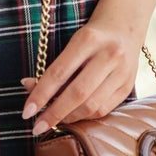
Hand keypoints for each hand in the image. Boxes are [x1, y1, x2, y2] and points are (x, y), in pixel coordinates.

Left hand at [19, 11, 139, 133]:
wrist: (125, 29)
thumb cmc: (90, 39)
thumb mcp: (71, 44)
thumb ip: (52, 67)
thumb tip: (27, 87)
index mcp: (89, 39)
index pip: (59, 73)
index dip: (41, 95)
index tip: (26, 112)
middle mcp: (109, 55)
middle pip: (77, 93)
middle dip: (54, 113)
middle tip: (37, 127)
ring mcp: (122, 72)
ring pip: (91, 106)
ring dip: (69, 117)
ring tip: (55, 119)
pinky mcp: (128, 86)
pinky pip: (103, 110)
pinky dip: (84, 116)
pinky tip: (73, 115)